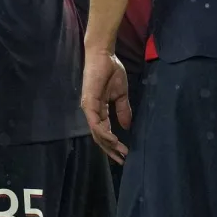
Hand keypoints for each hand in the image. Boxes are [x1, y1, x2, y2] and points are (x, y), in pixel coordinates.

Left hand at [80, 49, 130, 163]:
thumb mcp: (121, 94)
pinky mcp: (89, 103)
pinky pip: (95, 122)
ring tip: (120, 151)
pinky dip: (103, 132)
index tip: (124, 153)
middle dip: (110, 149)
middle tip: (121, 160)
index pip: (105, 132)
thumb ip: (122, 110)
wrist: (104, 56)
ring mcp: (89, 108)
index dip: (114, 144)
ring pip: (96, 132)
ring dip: (108, 144)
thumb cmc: (111, 71)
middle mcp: (92, 112)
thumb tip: (127, 126)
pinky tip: (112, 139)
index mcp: (99, 110)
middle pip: (99, 136)